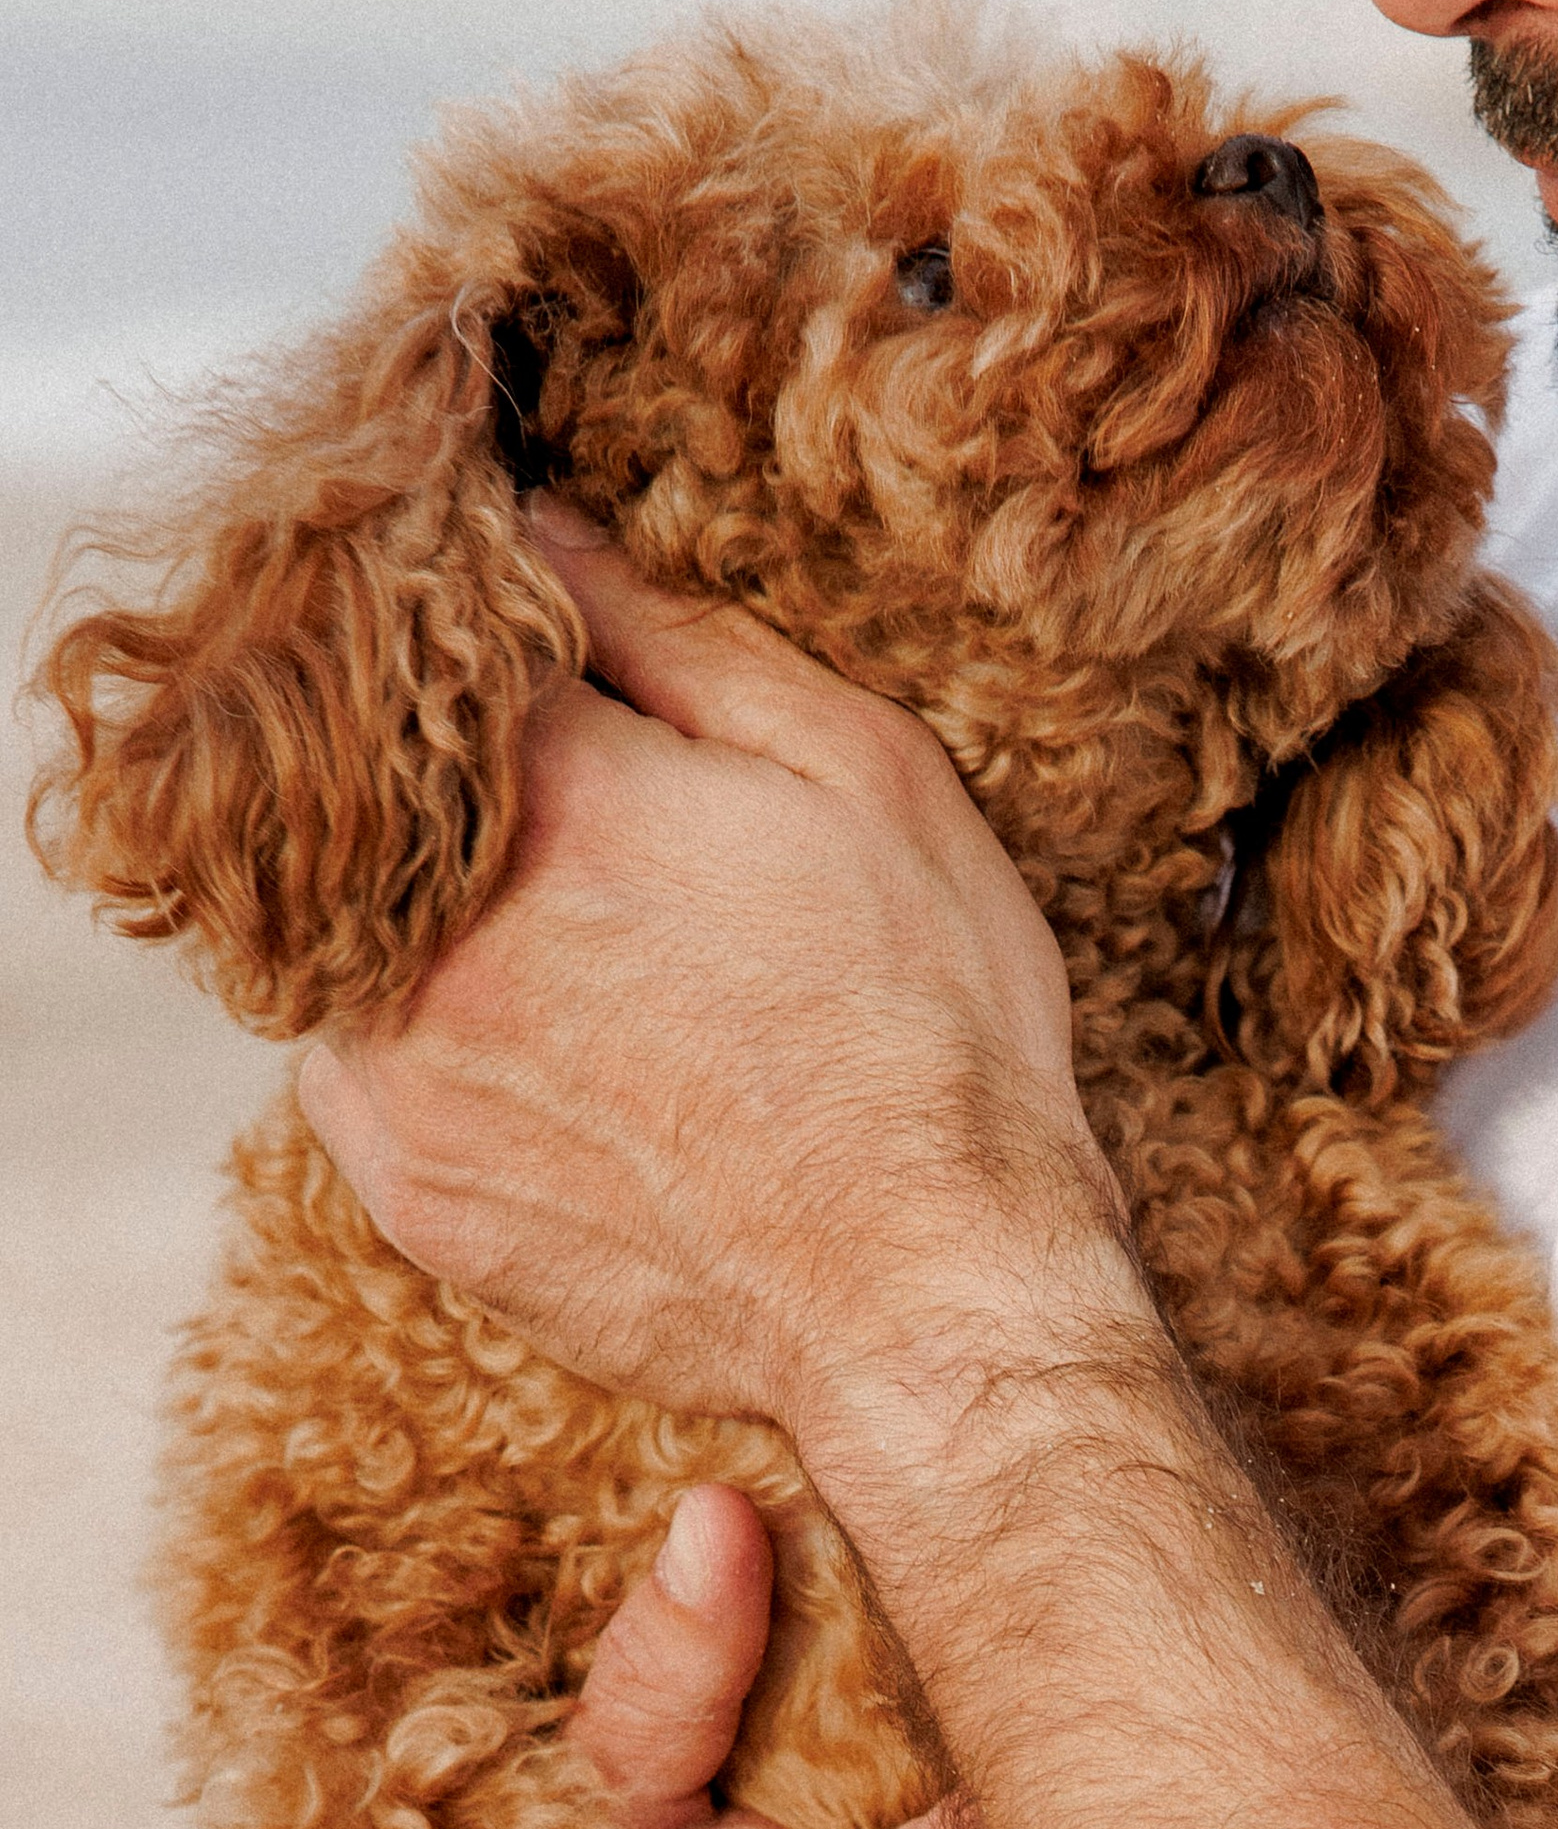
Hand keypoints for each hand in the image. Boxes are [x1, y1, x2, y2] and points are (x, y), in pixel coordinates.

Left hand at [298, 496, 1138, 1455]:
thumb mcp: (864, 775)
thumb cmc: (934, 1032)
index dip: (483, 633)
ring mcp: (400, 1069)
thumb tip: (536, 530)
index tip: (525, 640)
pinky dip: (429, 1043)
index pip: (438, 642)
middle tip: (590, 831)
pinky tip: (554, 1063)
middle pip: (372, 790)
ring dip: (430, 920)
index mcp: (553, 789)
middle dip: (452, 783)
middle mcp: (435, 924)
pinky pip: (358, 1069)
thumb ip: (679, 636)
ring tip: (582, 960)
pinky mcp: (404, 1189)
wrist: (928, 1298)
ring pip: (352, 934)